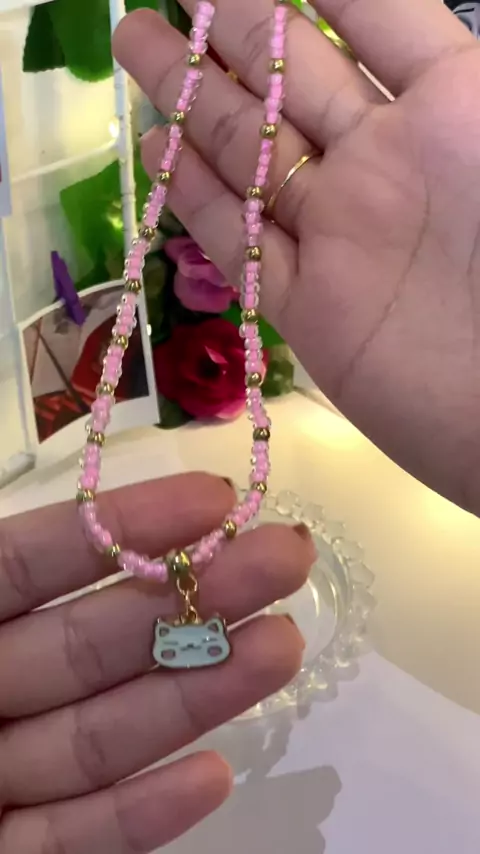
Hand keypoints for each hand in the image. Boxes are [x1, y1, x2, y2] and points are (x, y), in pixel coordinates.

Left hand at [0, 475, 311, 851]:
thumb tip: (77, 520)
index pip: (31, 563)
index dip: (121, 526)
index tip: (213, 497)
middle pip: (88, 644)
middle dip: (191, 599)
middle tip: (288, 558)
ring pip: (96, 736)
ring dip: (192, 696)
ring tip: (282, 648)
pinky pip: (72, 841)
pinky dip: (138, 814)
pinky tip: (213, 776)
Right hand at [115, 0, 479, 512]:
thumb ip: (443, 70)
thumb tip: (363, 13)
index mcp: (448, 110)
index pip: (369, 21)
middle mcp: (383, 164)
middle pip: (289, 80)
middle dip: (227, 31)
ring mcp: (337, 239)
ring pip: (249, 157)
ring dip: (193, 101)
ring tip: (142, 48)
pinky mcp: (305, 310)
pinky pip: (239, 244)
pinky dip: (195, 201)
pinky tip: (160, 152)